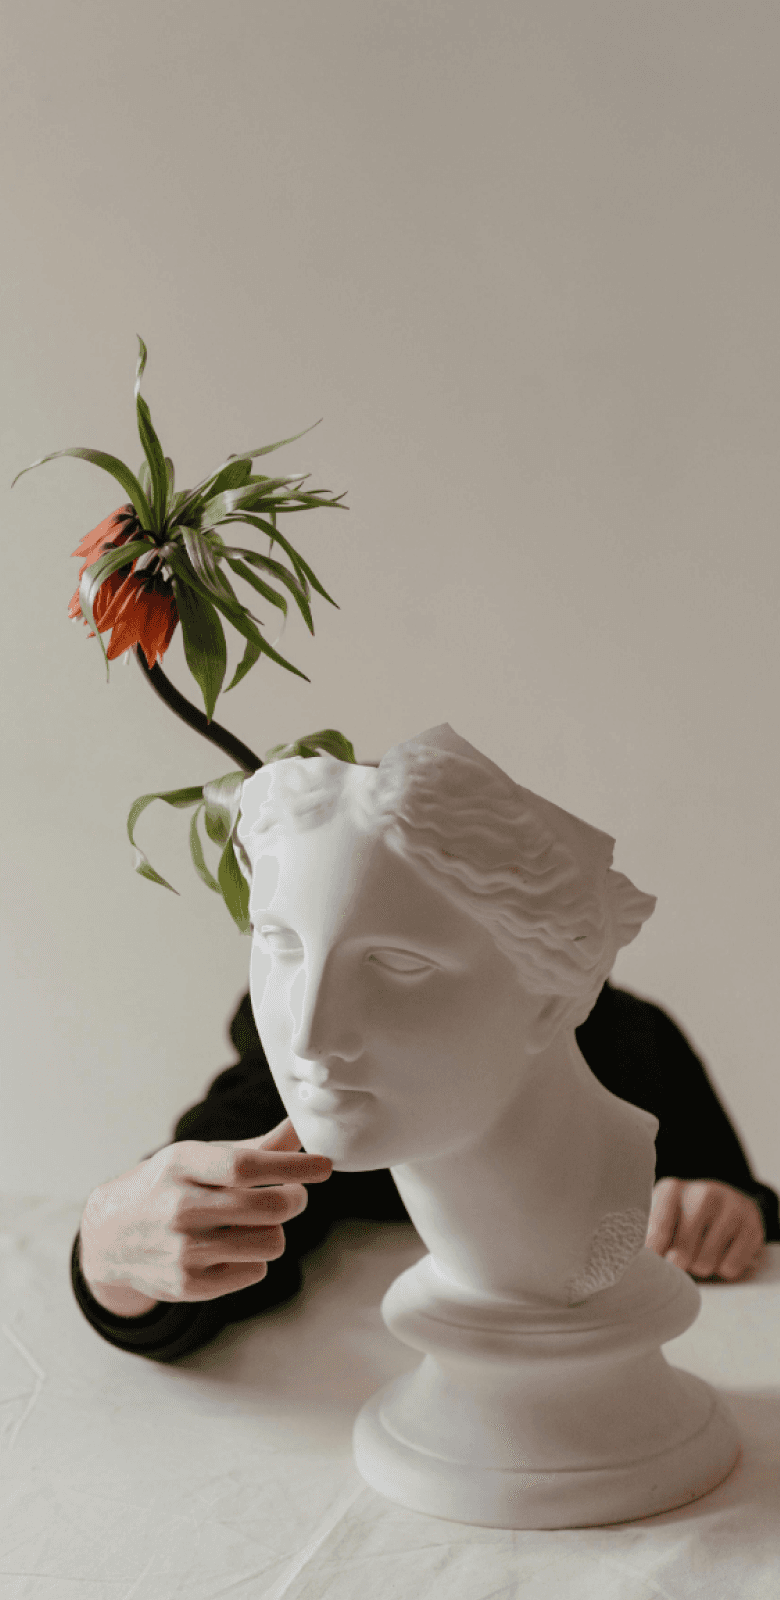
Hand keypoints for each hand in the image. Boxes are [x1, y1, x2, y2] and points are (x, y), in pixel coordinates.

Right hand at [79, 1117, 332, 1315]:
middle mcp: (180, 1207)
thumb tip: (303, 1126)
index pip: (247, 1166)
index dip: (294, 1167)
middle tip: (292, 1196)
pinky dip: (254, 1258)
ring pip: (270, 1242)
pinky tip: (231, 1248)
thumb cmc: (168, 1186)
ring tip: (254, 1223)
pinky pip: (255, 1271)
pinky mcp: (188, 1285)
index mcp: (182, 1164)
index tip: (325, 1166)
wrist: (109, 1236)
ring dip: (274, 1231)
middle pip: (270, 1208)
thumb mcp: (200, 1157)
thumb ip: (256, 1147)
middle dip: (294, 1200)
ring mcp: (183, 1250)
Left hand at [645, 1177, 764, 1281]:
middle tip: (680, 1258)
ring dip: (701, 1267)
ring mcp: (731, 1208)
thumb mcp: (662, 1215)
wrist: (727, 1203)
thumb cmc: (684, 1216)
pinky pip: (730, 1267)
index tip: (653, 1267)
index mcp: (672, 1189)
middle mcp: (703, 1193)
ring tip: (701, 1252)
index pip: (657, 1231)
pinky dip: (724, 1268)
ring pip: (706, 1263)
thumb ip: (649, 1235)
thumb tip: (642, 1262)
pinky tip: (722, 1253)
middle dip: (679, 1264)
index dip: (654, 1256)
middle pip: (681, 1254)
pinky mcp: (752, 1226)